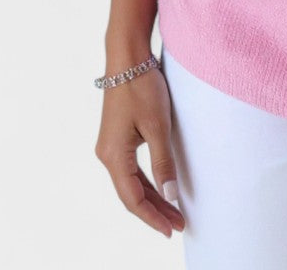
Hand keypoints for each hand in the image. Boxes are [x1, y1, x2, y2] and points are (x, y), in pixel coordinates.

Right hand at [94, 60, 184, 239]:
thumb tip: (170, 195)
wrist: (127, 57)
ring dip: (152, 197)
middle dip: (155, 211)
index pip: (133, 199)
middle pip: (131, 193)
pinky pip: (131, 169)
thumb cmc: (142, 88)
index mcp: (114, 156)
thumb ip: (163, 162)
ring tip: (174, 212)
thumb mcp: (157, 126)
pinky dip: (147, 181)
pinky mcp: (117, 138)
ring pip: (132, 182)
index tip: (173, 228)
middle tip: (179, 224)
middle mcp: (107, 155)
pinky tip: (160, 188)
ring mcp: (110, 147)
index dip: (153, 217)